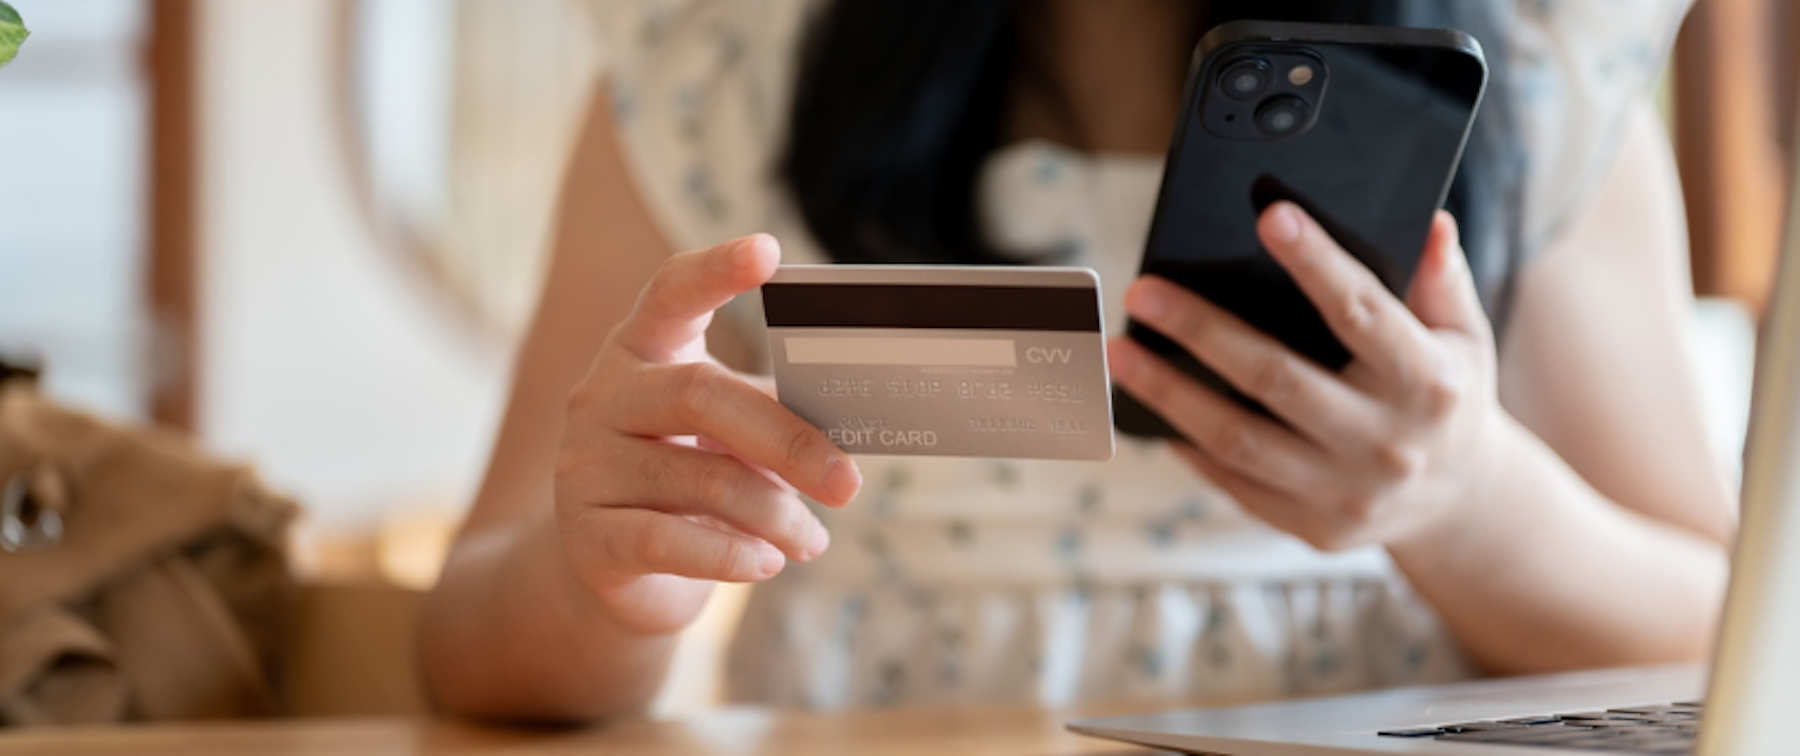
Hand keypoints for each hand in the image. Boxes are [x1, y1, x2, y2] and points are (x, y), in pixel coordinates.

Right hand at [555, 234, 861, 634]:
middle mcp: (601, 396)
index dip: (716, 270)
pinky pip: (670, 541)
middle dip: (788, 440)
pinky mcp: (587, 537)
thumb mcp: (723, 437)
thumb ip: (766, 417)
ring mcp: (585, 466)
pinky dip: (732, 555)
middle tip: (847, 483)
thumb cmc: (687, 479)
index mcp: (641, 350)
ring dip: (775, 515)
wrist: (611, 567)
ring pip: (699, 478)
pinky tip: (767, 562)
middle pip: (702, 394)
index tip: (768, 251)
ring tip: (813, 540)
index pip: (671, 293)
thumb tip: (844, 435)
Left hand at [1109, 202, 1500, 551]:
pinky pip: (1236, 481)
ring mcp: (1345, 492)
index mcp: (1428, 383)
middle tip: (1142, 292)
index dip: (1316, 263)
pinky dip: (1189, 443)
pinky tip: (1150, 406)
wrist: (1460, 503)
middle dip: (1201, 330)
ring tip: (1118, 352)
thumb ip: (1440, 279)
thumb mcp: (1464, 336)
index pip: (1363, 312)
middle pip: (1276, 378)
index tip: (1271, 217)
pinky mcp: (1313, 527)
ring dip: (1169, 392)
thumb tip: (1428, 220)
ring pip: (1238, 438)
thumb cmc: (1446, 397)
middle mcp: (1386, 442)